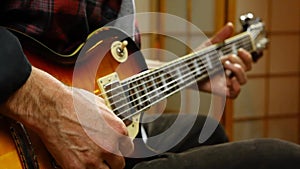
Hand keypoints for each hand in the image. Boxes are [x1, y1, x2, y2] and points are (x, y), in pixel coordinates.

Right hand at [2, 67, 133, 168]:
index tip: (114, 149)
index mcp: (118, 130)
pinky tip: (80, 162)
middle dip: (111, 160)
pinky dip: (85, 168)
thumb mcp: (100, 106)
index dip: (119, 148)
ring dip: (100, 167)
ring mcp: (94, 159)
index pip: (128, 149)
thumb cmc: (72, 103)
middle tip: (102, 156)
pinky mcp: (77, 167)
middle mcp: (109, 146)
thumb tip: (112, 124)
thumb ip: (110, 120)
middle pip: (119, 164)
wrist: (50, 108)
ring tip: (91, 160)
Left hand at [197, 22, 252, 98]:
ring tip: (226, 65)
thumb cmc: (195, 60)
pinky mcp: (220, 90)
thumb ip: (220, 37)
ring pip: (243, 81)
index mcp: (229, 62)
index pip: (246, 61)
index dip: (247, 56)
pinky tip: (231, 81)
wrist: (184, 69)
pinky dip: (236, 88)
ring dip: (239, 72)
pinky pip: (234, 94)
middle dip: (240, 61)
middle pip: (247, 69)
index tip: (240, 49)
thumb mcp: (209, 46)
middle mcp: (229, 72)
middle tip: (227, 58)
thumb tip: (230, 25)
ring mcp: (225, 82)